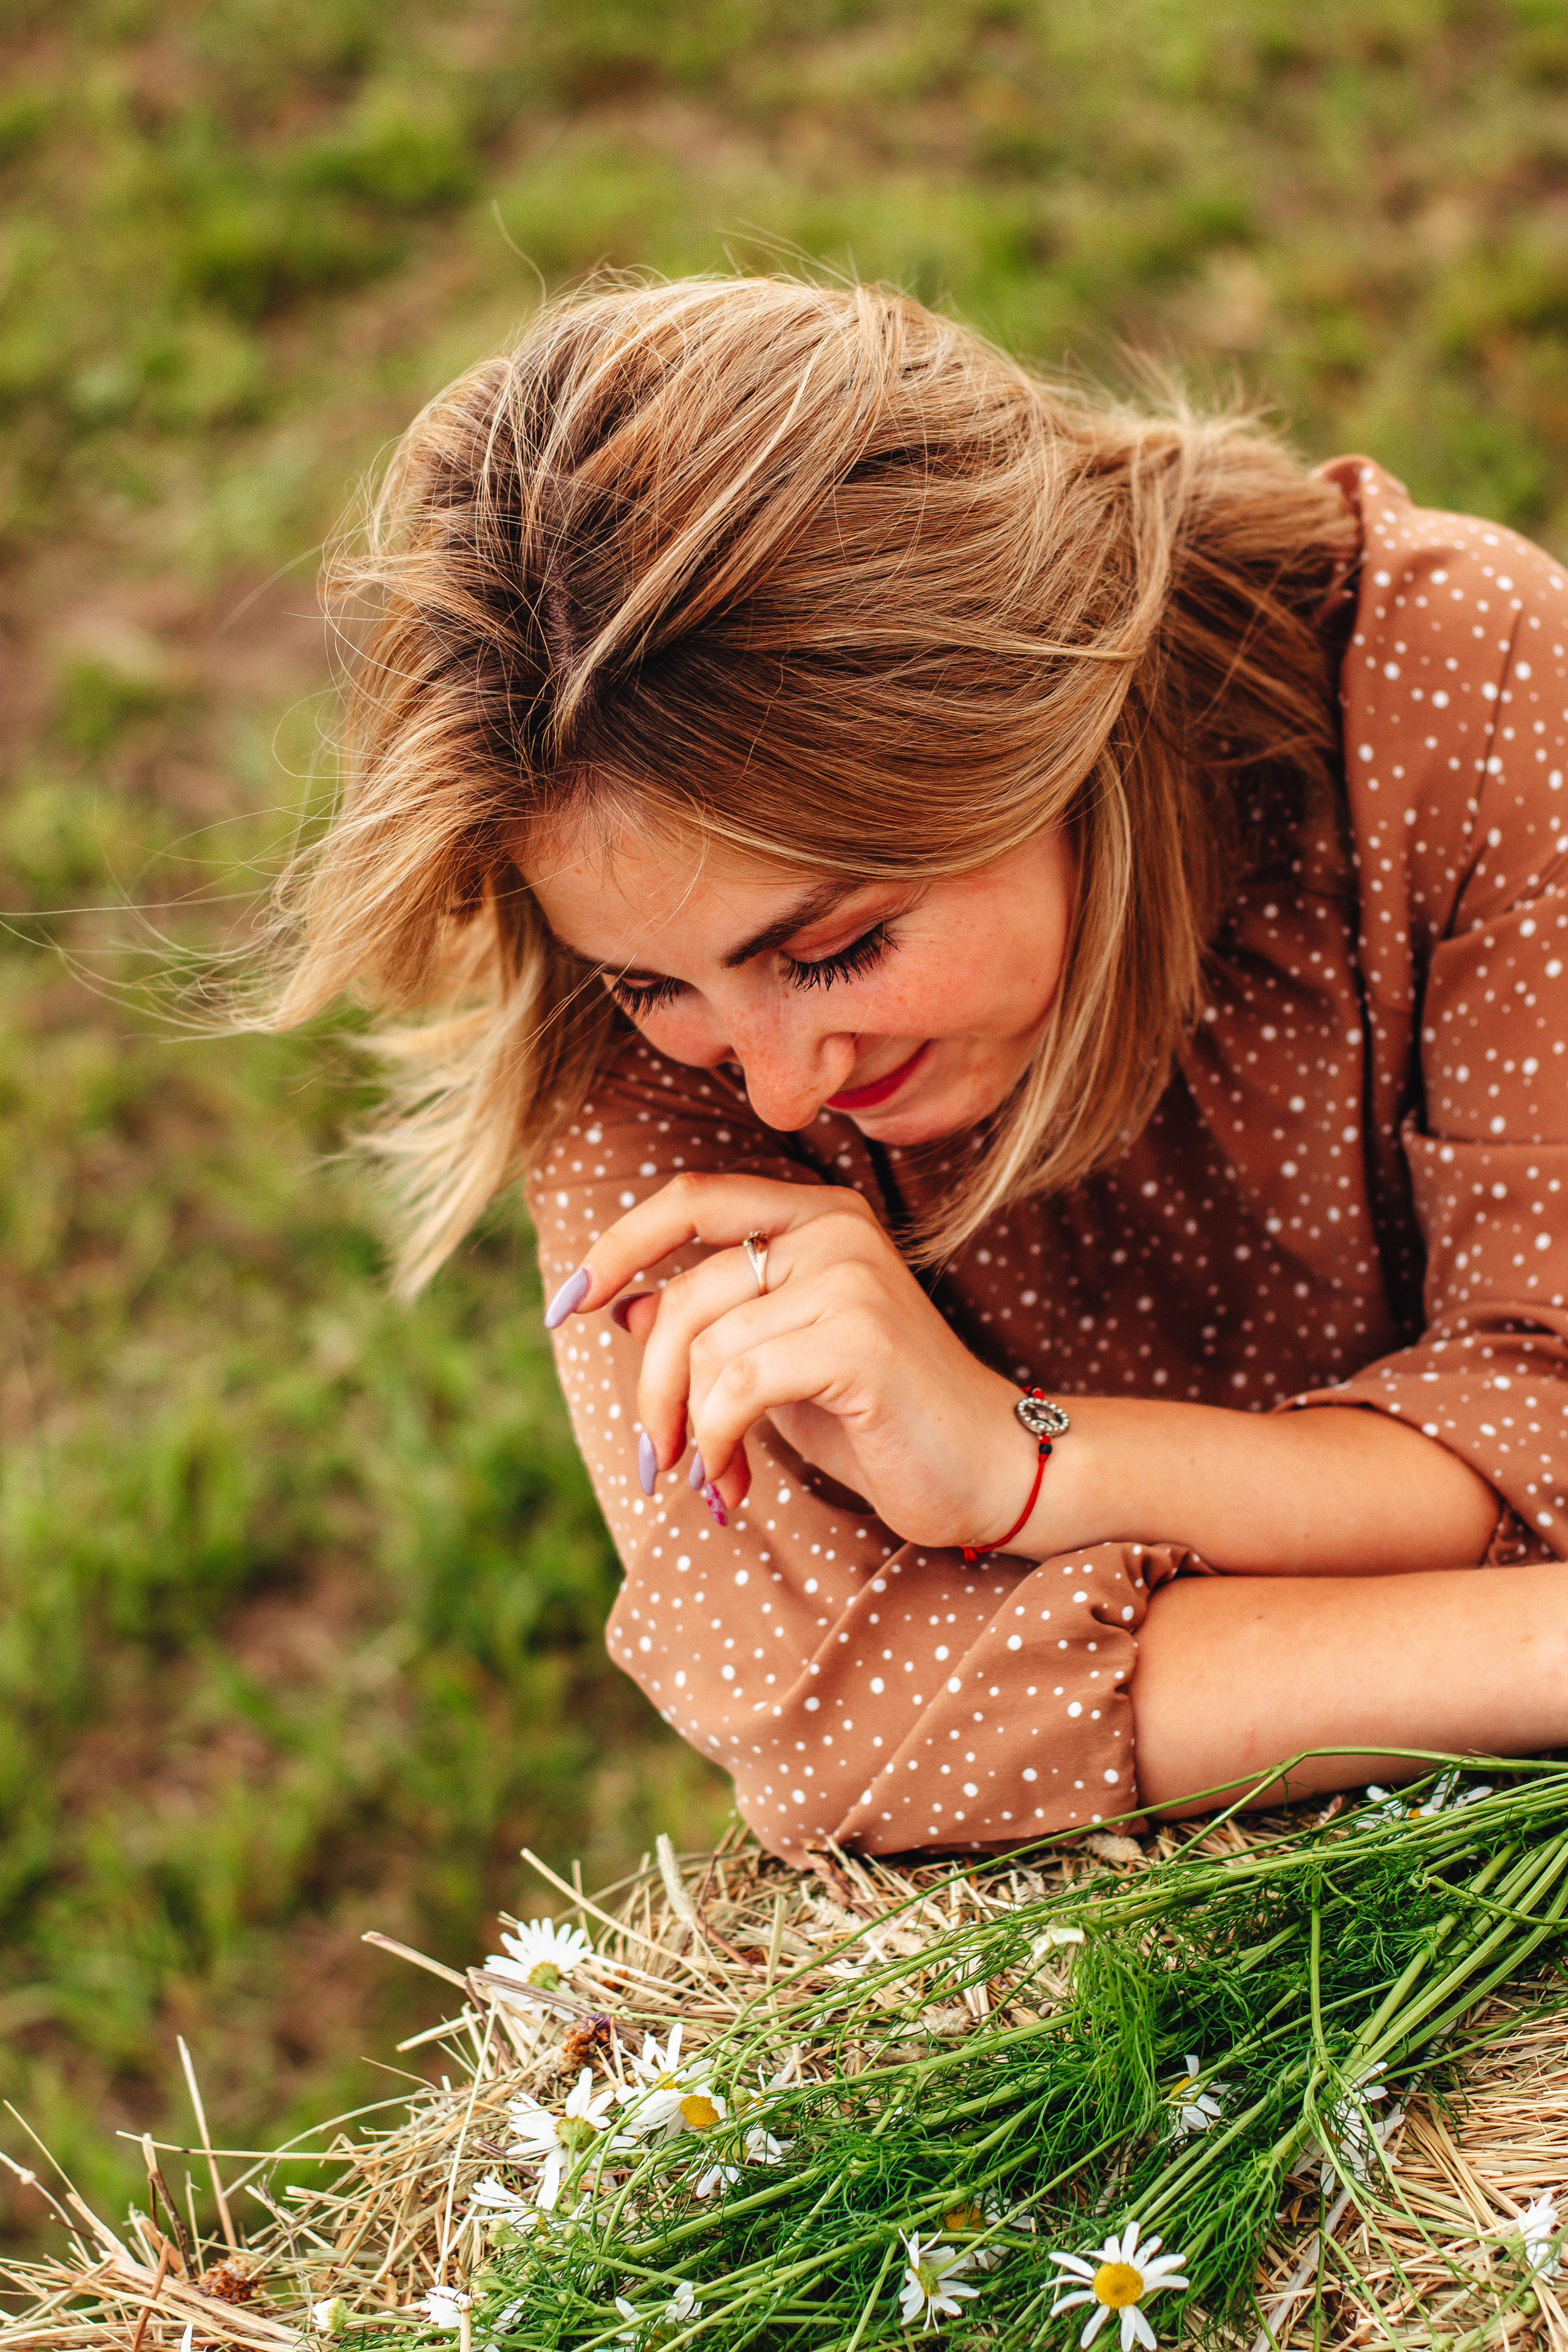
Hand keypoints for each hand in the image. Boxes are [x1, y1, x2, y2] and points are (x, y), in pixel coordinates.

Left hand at [547, 1172, 1040, 1550]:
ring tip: (711, 1479)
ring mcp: (850, 1277)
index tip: (565, 1306)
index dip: (616, 1246)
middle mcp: (834, 1228)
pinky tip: (734, 1485)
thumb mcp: (776, 1362)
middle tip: (655, 1457)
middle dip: (649, 1386)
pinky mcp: (859, 1339)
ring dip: (687, 1430)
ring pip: (705, 1345)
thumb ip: (711, 1323)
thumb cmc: (880, 1419)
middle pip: (684, 1292)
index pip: (689, 1198)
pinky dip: (718, 1444)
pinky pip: (739, 1385)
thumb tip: (621, 1302)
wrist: (987, 1471)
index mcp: (816, 1214)